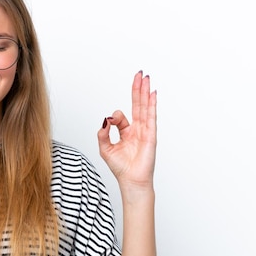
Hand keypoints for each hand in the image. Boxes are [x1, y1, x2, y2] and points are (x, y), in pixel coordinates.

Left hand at [97, 71, 156, 188]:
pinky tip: (153, 94)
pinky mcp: (151, 135)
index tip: (111, 122)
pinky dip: (152, 104)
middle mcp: (137, 129)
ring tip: (146, 78)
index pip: (121, 116)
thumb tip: (105, 119)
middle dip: (137, 89)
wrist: (131, 181)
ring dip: (145, 92)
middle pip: (137, 105)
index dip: (115, 116)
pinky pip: (151, 116)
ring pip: (144, 107)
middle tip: (139, 74)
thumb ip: (103, 133)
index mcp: (127, 132)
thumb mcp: (105, 148)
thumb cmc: (121, 168)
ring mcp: (145, 131)